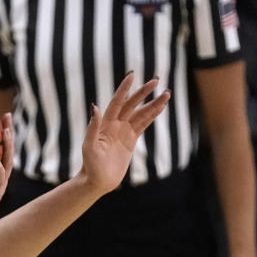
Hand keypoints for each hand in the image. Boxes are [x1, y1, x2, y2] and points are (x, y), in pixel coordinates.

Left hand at [78, 73, 170, 194]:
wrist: (97, 181)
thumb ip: (92, 127)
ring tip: (166, 94)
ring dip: (153, 104)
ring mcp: (123, 132)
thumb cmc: (90, 165)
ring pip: (141, 114)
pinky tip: (161, 107)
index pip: (116, 102)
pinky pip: (143, 125)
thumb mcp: (89, 146)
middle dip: (144, 93)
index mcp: (105, 124)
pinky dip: (152, 116)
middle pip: (132, 105)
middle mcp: (115, 125)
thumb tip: (95, 107)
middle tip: (156, 80)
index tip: (132, 75)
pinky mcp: (130, 140)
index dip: (124, 89)